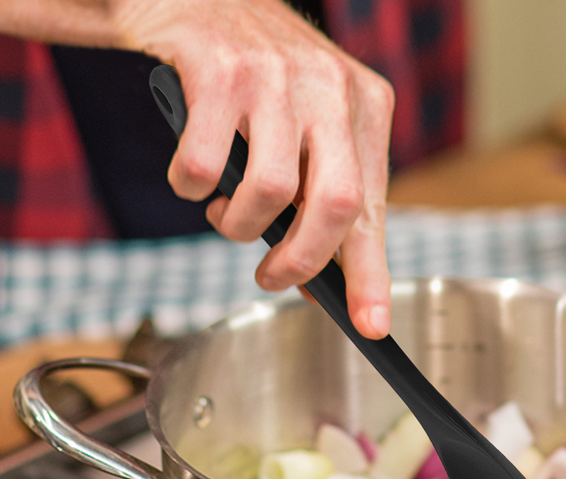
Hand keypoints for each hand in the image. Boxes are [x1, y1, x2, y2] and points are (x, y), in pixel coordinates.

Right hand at [113, 0, 394, 338]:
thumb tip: (323, 276)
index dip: (372, 272)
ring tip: (224, 215)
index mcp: (364, 103)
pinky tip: (192, 177)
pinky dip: (191, 187)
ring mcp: (276, 77)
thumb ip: (320, 183)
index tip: (372, 323)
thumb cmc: (255, 68)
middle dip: (301, 262)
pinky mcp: (220, 71)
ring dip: (237, 226)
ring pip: (271, 192)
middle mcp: (329, 88)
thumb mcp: (308, 115)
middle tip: (273, 277)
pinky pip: (205, 164)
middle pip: (337, 206)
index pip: (375, 205)